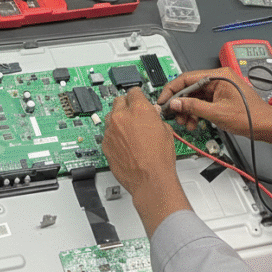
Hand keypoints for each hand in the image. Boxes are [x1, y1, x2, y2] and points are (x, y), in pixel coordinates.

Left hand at [103, 88, 190, 232]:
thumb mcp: (166, 131)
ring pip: (110, 117)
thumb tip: (152, 115)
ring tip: (128, 131)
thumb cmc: (159, 159)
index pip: (134, 91)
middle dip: (126, 106)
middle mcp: (122, 117)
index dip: (137, 96)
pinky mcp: (105, 144)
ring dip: (118, 121)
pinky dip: (113, 136)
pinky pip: (107, 134)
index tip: (137, 99)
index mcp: (139, 109)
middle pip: (118, 101)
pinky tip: (124, 144)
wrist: (150, 180)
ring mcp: (111, 130)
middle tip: (132, 114)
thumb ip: (155, 118)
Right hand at [160, 68, 271, 137]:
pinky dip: (195, 113)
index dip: (172, 89)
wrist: (265, 126)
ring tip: (185, 122)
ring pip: (194, 97)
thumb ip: (193, 106)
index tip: (163, 100)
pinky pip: (202, 103)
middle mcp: (218, 79)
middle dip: (180, 103)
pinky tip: (193, 122)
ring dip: (187, 110)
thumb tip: (175, 102)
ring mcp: (219, 88)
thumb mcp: (217, 113)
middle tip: (173, 114)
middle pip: (190, 88)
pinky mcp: (219, 98)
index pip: (187, 78)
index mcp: (219, 75)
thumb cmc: (251, 117)